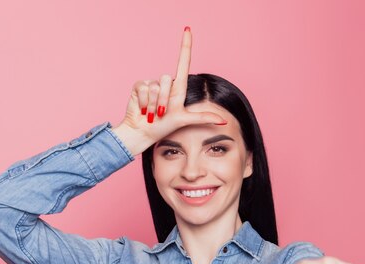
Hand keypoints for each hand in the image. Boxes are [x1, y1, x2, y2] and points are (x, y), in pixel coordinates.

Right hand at [111, 27, 226, 155]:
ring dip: (154, 104)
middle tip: (162, 113)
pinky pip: (144, 88)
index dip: (185, 45)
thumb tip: (225, 122)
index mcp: (178, 87)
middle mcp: (165, 83)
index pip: (183, 62)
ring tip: (152, 114)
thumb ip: (203, 118)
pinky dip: (144, 103)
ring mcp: (152, 84)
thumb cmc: (164, 128)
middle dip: (165, 100)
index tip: (188, 29)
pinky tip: (143, 109)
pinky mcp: (139, 86)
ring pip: (156, 86)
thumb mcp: (185, 120)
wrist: (144, 133)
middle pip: (167, 79)